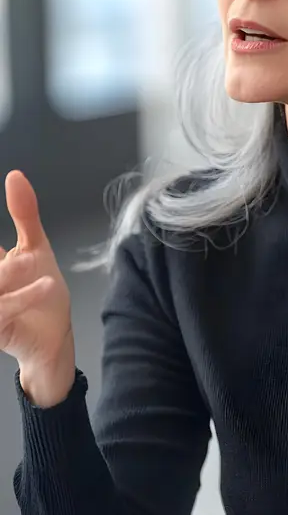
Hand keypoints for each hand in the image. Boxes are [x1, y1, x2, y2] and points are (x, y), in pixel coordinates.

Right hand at [1, 171, 73, 403]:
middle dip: (4, 266)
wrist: (56, 338)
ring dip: (9, 274)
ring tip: (29, 264)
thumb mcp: (35, 247)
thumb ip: (24, 213)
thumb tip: (15, 176)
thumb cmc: (41, 293)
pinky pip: (2, 311)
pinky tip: (45, 287)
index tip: (14, 253)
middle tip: (23, 259)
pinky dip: (22, 298)